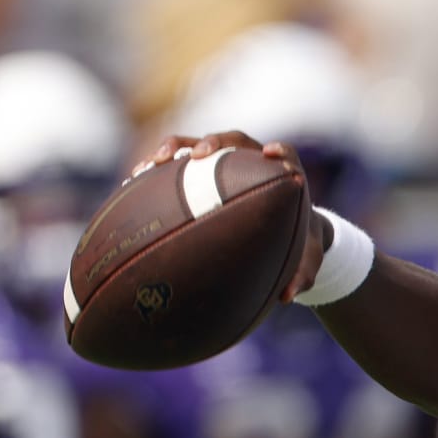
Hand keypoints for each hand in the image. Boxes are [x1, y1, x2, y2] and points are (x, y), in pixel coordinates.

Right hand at [132, 131, 327, 302]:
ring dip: (175, 148)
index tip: (270, 152)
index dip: (279, 152)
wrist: (286, 233)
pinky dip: (158, 169)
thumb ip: (302, 275)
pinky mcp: (203, 171)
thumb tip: (288, 296)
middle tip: (198, 154)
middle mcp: (253, 161)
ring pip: (198, 146)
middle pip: (235, 141)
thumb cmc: (298, 244)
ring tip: (152, 163)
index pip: (285, 154)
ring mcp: (226, 163)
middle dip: (215, 142)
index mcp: (284, 176)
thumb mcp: (305, 261)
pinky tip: (133, 181)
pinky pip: (177, 164)